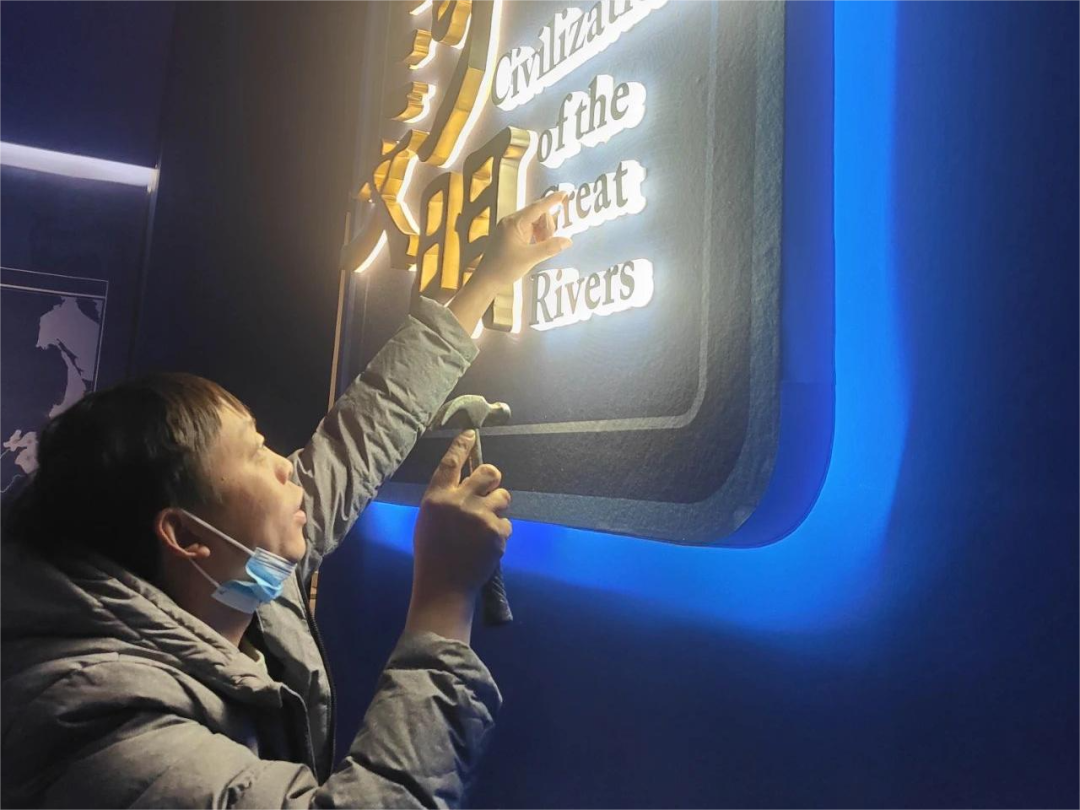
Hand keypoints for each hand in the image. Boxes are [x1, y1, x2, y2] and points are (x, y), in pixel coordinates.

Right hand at [405, 431, 511, 643]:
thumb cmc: (432, 553)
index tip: (471, 433)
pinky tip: (486, 545)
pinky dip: (499, 532)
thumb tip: (466, 481)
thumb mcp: (429, 519)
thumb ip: (446, 498)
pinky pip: (506, 522)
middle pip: (488, 472)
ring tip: (484, 526)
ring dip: (498, 507)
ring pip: (503, 496)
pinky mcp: (497, 532)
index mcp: (437, 498)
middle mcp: (459, 502)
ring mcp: (480, 516)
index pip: (452, 462)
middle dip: (492, 478)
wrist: (444, 586)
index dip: (462, 445)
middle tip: (489, 490)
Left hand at [447, 190, 572, 332]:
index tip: (564, 194)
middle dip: (547, 226)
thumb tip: (568, 241)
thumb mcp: (530, 259)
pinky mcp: (509, 234)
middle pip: (537, 214)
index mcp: (514, 223)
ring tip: (541, 246)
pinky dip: (535, 235)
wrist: (486, 280)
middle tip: (549, 243)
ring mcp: (509, 227)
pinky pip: (528, 228)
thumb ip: (550, 248)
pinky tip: (536, 246)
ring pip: (534, 221)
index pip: (537, 207)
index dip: (552, 200)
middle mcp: (511, 221)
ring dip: (542, 232)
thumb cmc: (504, 268)